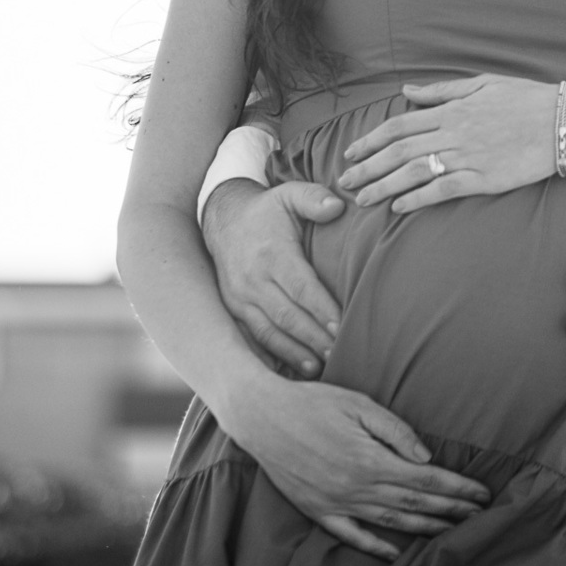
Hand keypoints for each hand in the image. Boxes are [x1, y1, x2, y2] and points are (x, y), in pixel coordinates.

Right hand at [202, 179, 344, 377]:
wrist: (223, 219)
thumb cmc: (267, 210)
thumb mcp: (289, 194)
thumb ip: (314, 198)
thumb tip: (337, 205)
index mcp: (271, 253)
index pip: (301, 287)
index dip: (321, 309)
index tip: (342, 326)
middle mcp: (252, 280)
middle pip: (287, 315)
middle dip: (313, 338)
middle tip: (338, 353)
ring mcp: (240, 298)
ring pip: (269, 332)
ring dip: (294, 353)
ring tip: (319, 368)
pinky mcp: (233, 310)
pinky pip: (252, 338)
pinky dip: (270, 356)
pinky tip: (289, 370)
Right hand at [230, 373, 491, 560]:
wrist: (263, 417)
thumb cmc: (314, 403)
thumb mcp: (360, 406)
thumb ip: (396, 432)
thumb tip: (427, 458)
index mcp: (370, 461)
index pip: (426, 482)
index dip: (457, 489)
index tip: (482, 494)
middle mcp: (357, 489)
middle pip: (415, 505)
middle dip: (451, 510)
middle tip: (480, 515)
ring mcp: (337, 505)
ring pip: (390, 522)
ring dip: (425, 529)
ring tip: (452, 531)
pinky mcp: (319, 512)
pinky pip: (352, 537)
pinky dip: (376, 547)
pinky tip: (395, 553)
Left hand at [338, 75, 559, 213]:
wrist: (565, 121)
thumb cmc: (527, 99)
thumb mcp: (482, 84)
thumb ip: (442, 91)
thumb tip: (406, 92)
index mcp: (452, 109)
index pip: (400, 125)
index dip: (371, 140)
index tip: (351, 153)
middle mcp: (455, 131)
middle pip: (399, 150)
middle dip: (367, 167)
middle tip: (344, 182)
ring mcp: (469, 156)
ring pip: (414, 171)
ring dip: (384, 186)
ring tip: (362, 199)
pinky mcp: (484, 178)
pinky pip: (443, 190)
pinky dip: (417, 198)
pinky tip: (398, 208)